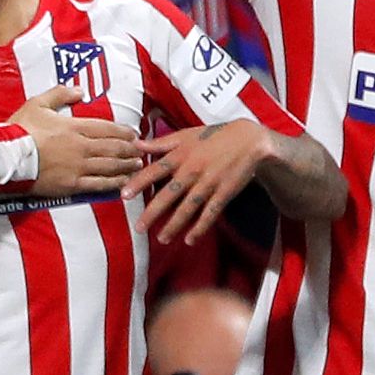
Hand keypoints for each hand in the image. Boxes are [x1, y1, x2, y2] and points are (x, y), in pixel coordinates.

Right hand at [8, 84, 141, 195]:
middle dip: (130, 149)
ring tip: (137, 165)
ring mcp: (78, 167)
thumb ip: (60, 94)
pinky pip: (99, 184)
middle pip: (113, 147)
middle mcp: (81, 147)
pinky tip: (123, 182)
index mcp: (74, 126)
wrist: (7, 157)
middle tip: (141, 150)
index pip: (106, 128)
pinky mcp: (72, 185)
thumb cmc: (20, 130)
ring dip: (127, 165)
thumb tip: (79, 90)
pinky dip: (114, 183)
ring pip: (110, 166)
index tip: (134, 134)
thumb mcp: (38, 103)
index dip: (123, 131)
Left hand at [127, 120, 270, 245]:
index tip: (124, 195)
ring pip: (188, 207)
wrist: (249, 141)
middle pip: (169, 194)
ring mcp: (208, 182)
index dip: (139, 182)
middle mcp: (192, 169)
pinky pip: (210, 213)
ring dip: (174, 225)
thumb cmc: (214, 136)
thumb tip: (135, 144)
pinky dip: (200, 227)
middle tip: (139, 228)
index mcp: (181, 154)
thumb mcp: (186, 134)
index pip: (155, 170)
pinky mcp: (223, 192)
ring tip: (162, 238)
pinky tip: (190, 239)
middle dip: (153, 212)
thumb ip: (160, 142)